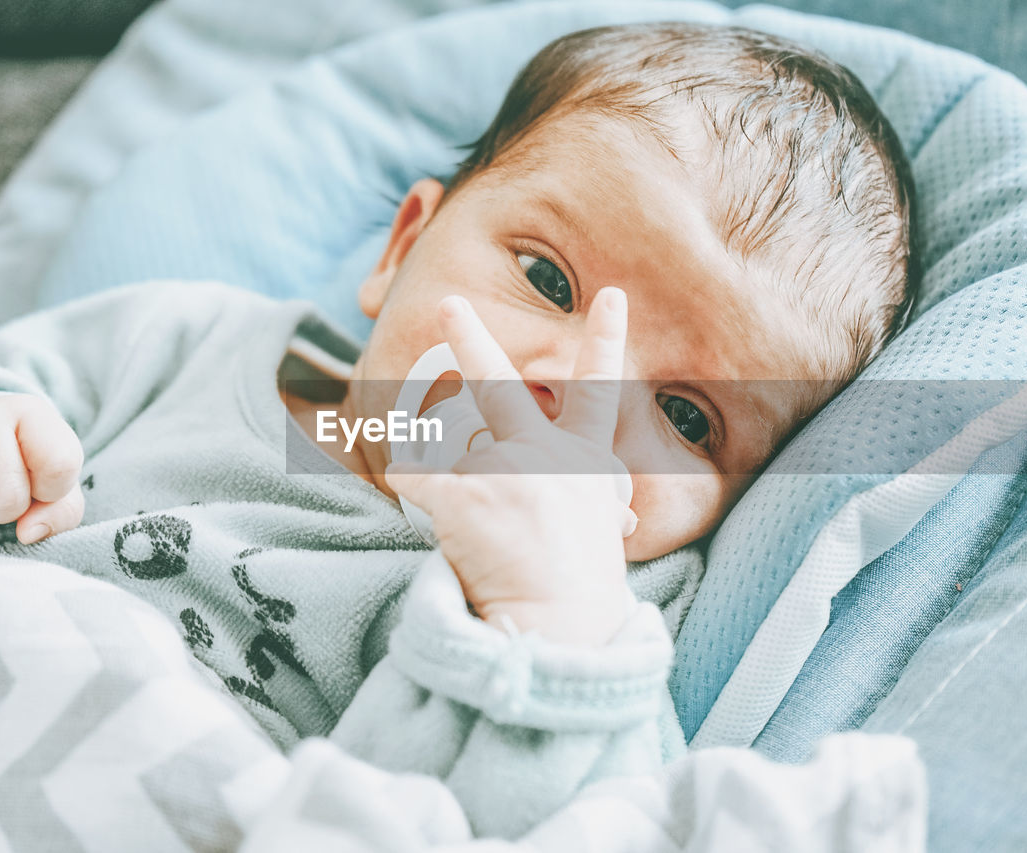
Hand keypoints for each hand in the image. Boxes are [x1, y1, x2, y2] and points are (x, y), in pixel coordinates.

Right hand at [0, 394, 84, 543]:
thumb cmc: (21, 475)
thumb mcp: (56, 489)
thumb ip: (61, 512)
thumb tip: (27, 532)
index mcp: (28, 412)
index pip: (59, 464)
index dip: (53, 491)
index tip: (41, 485)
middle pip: (5, 496)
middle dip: (9, 511)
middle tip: (0, 498)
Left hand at [386, 288, 633, 644]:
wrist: (563, 624)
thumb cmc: (582, 585)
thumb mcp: (600, 525)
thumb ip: (592, 499)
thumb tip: (617, 518)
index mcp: (585, 458)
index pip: (600, 388)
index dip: (606, 338)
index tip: (612, 296)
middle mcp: (547, 452)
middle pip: (500, 384)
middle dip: (469, 337)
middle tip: (447, 303)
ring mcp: (505, 468)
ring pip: (450, 455)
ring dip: (449, 484)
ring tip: (476, 527)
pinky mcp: (464, 494)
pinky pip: (416, 476)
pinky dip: (410, 482)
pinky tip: (418, 495)